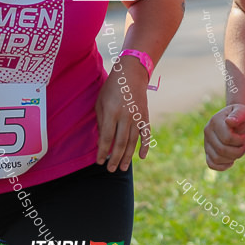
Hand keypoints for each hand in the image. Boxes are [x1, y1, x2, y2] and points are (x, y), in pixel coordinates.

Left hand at [95, 56, 151, 171]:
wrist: (132, 74)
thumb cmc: (112, 87)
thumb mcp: (100, 102)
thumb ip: (101, 121)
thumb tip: (103, 140)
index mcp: (111, 112)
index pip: (106, 137)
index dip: (102, 151)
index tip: (99, 162)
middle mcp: (125, 116)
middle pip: (120, 143)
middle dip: (114, 158)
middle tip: (111, 170)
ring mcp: (137, 117)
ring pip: (133, 141)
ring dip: (128, 156)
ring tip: (123, 168)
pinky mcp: (145, 116)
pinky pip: (146, 134)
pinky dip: (145, 146)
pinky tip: (142, 156)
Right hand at [204, 103, 244, 170]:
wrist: (239, 120)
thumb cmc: (243, 116)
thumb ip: (238, 115)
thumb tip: (229, 121)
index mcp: (215, 120)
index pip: (227, 138)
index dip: (239, 141)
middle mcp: (208, 131)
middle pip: (222, 150)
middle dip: (237, 152)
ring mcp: (207, 142)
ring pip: (216, 159)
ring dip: (232, 158)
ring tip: (239, 151)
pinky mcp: (208, 151)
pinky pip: (211, 164)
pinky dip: (222, 166)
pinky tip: (232, 161)